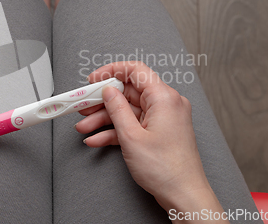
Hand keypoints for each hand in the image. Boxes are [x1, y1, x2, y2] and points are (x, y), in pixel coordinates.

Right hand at [76, 61, 227, 221]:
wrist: (183, 195)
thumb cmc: (167, 169)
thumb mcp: (131, 136)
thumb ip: (116, 109)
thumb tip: (108, 92)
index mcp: (164, 98)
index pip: (136, 71)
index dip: (111, 71)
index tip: (94, 79)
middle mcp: (166, 104)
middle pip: (128, 92)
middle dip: (102, 101)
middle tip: (83, 105)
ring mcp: (163, 119)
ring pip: (127, 110)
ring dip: (104, 119)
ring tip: (85, 126)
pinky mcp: (159, 132)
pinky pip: (133, 124)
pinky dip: (115, 131)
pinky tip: (97, 138)